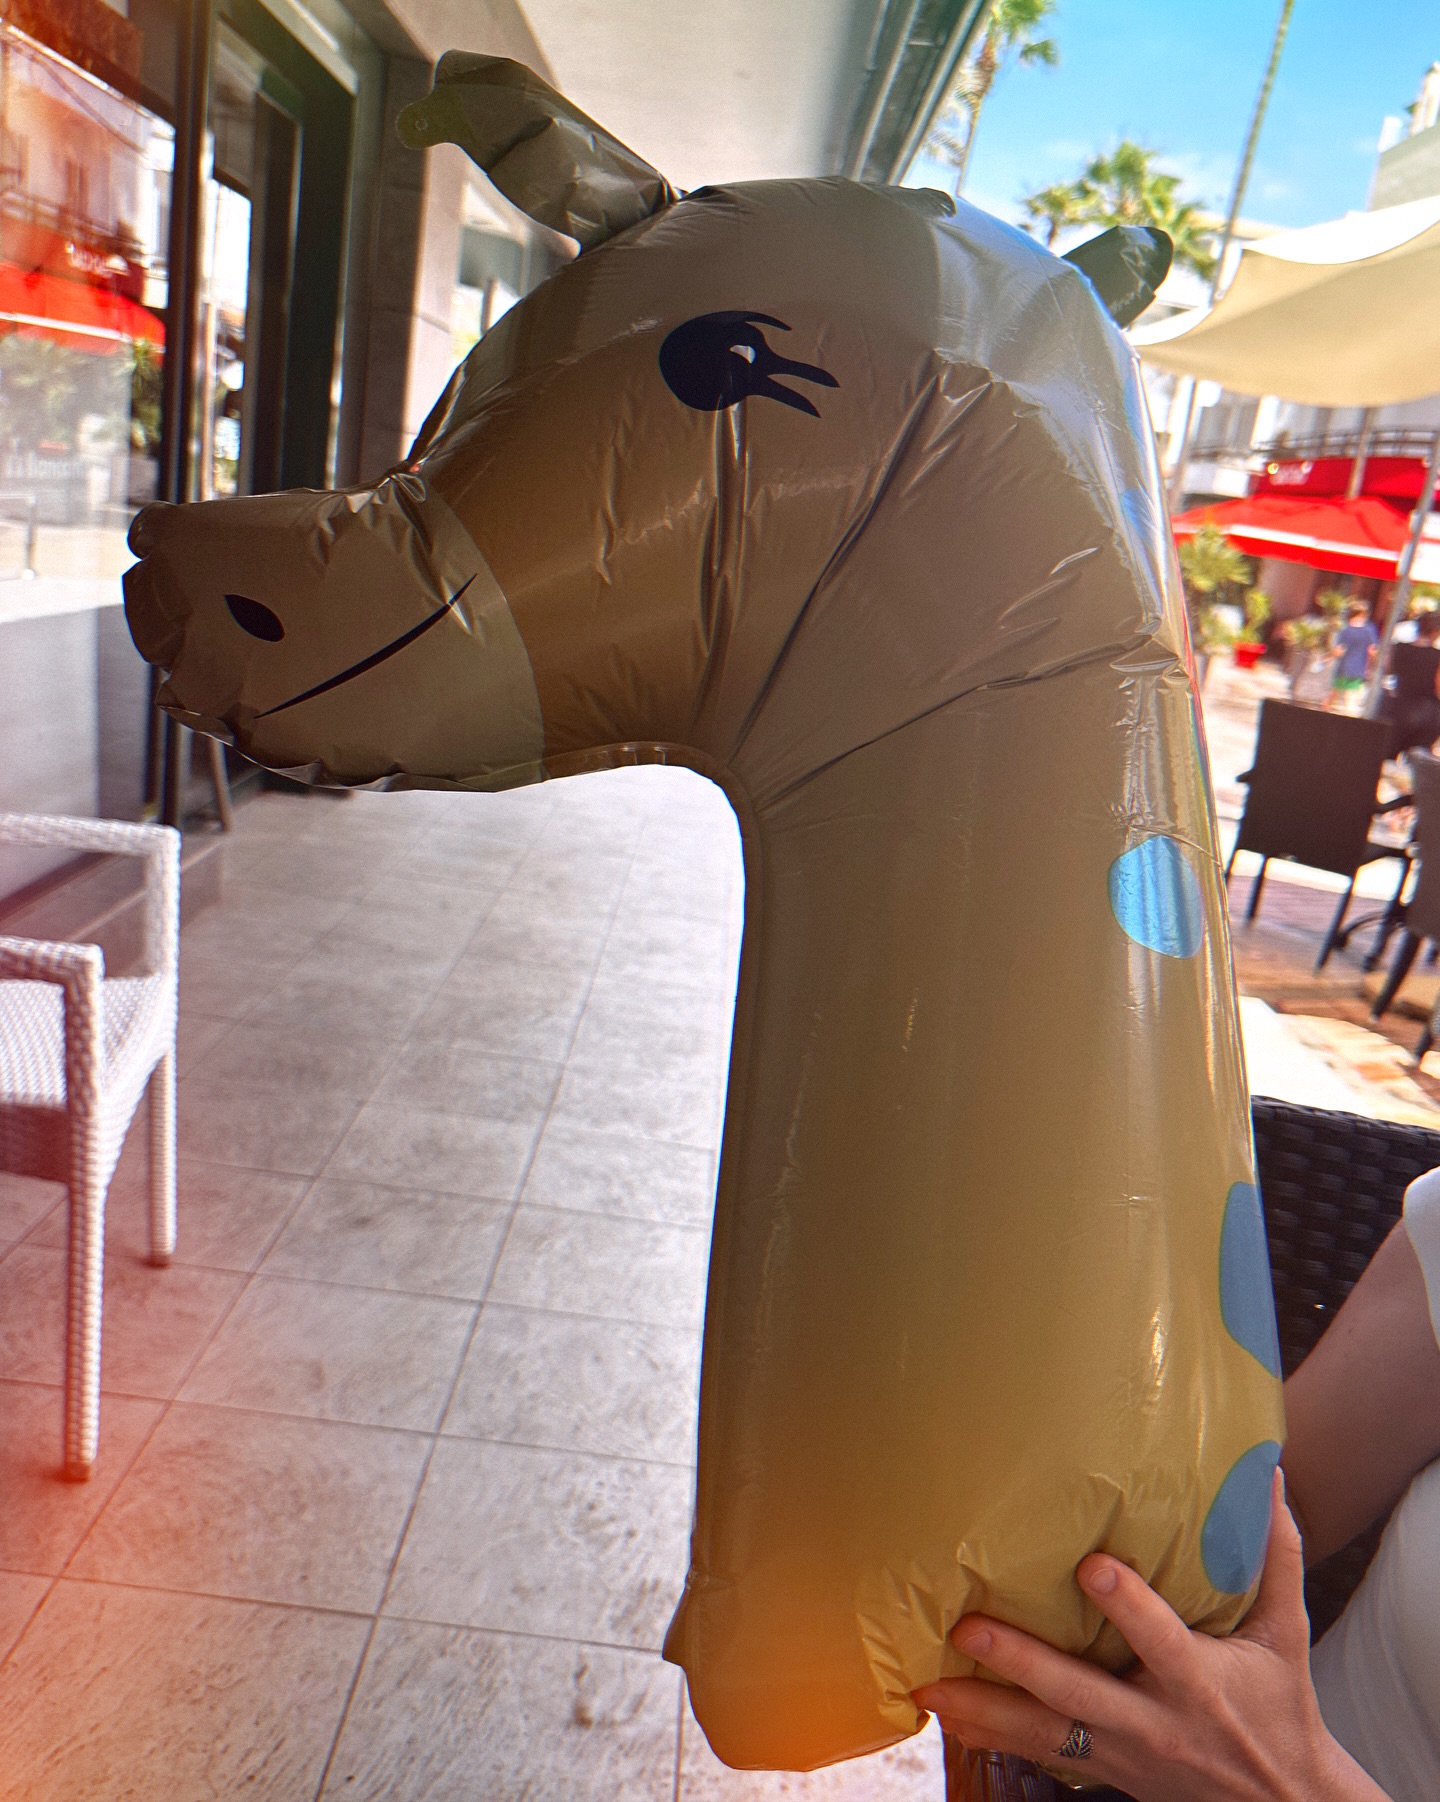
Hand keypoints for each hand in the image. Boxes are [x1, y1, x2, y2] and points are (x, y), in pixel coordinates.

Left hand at [912, 1473, 1389, 1801]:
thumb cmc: (1280, 1706)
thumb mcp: (1287, 1635)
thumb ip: (1276, 1555)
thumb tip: (1272, 1473)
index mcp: (1200, 1683)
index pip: (1162, 1642)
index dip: (1129, 1607)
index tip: (1091, 1565)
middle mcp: (1153, 1722)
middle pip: (1078, 1695)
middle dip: (1022, 1663)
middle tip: (970, 1626)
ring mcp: (1121, 1753)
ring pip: (1043, 1734)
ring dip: (982, 1709)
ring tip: (928, 1680)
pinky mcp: (1102, 1768)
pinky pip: (1037, 1755)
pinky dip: (987, 1736)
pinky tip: (943, 1713)